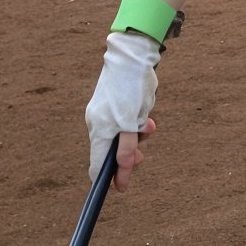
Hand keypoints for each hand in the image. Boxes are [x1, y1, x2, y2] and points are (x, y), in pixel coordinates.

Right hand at [86, 30, 161, 182]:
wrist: (133, 57)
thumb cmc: (130, 89)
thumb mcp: (131, 122)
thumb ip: (127, 148)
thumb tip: (121, 174)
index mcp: (99, 130)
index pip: (96, 164)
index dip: (107, 178)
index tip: (120, 188)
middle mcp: (100, 124)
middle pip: (112, 152)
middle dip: (129, 156)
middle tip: (143, 155)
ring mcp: (108, 115)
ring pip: (123, 137)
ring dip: (138, 137)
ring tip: (149, 126)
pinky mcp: (118, 107)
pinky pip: (127, 124)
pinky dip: (138, 125)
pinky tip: (147, 118)